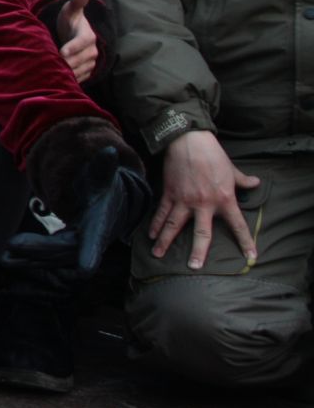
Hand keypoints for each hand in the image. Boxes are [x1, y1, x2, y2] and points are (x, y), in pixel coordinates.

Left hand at [5, 138, 150, 275]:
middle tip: (12, 245)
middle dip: (39, 250)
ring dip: (30, 259)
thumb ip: (103, 166)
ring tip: (5, 258)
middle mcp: (91, 243)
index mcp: (101, 224)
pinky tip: (7, 259)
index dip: (91, 253)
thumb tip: (108, 151)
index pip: (96, 240)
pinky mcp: (66, 251)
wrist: (109, 203)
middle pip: (64, 251)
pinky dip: (29, 259)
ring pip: (53, 258)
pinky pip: (47, 258)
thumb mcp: (103, 176)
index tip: (86, 270)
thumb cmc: (104, 186)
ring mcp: (79, 249)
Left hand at [55, 0, 98, 83]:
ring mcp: (90, 63)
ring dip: (67, 73)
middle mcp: (92, 51)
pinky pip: (78, 78)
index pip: (82, 42)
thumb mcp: (70, 10)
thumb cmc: (70, 20)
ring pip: (78, 71)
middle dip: (66, 63)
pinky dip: (69, 80)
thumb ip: (77, 1)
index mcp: (88, 35)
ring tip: (51, 74)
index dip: (73, 48)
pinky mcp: (86, 72)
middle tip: (50, 66)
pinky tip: (57, 79)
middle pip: (79, 60)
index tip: (61, 53)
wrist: (74, 35)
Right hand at [150, 130, 259, 268]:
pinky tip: (150, 234)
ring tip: (158, 255)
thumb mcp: (232, 169)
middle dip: (198, 251)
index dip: (246, 241)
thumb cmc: (213, 154)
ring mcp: (184, 200)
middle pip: (201, 233)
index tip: (251, 257)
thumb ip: (243, 180)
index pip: (238, 225)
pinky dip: (155, 223)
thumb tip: (256, 182)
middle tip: (194, 266)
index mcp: (224, 199)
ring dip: (166, 241)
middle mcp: (204, 204)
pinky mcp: (170, 193)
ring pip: (174, 225)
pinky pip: (161, 212)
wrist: (189, 141)